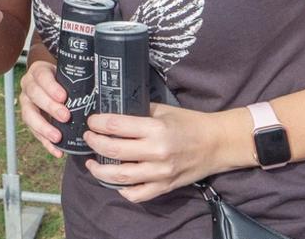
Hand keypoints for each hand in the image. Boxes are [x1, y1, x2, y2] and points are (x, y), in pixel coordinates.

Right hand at [19, 60, 68, 157]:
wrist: (50, 82)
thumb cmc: (62, 78)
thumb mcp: (66, 72)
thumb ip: (76, 77)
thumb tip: (100, 84)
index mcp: (38, 71)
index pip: (41, 76)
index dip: (51, 87)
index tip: (63, 97)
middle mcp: (29, 86)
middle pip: (35, 95)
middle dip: (50, 107)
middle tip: (65, 116)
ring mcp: (27, 102)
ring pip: (29, 114)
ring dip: (44, 127)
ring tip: (57, 137)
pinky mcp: (29, 119)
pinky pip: (34, 132)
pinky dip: (46, 143)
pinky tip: (57, 150)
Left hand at [83, 103, 213, 201]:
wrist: (216, 144)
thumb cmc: (190, 123)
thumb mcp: (163, 110)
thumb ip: (139, 112)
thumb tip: (113, 112)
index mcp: (156, 128)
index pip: (116, 126)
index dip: (98, 123)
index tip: (91, 121)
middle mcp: (156, 152)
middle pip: (113, 149)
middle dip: (94, 143)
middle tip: (88, 137)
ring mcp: (160, 173)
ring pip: (120, 176)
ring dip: (100, 170)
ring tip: (92, 163)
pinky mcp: (165, 187)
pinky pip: (137, 194)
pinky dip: (122, 189)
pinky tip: (114, 180)